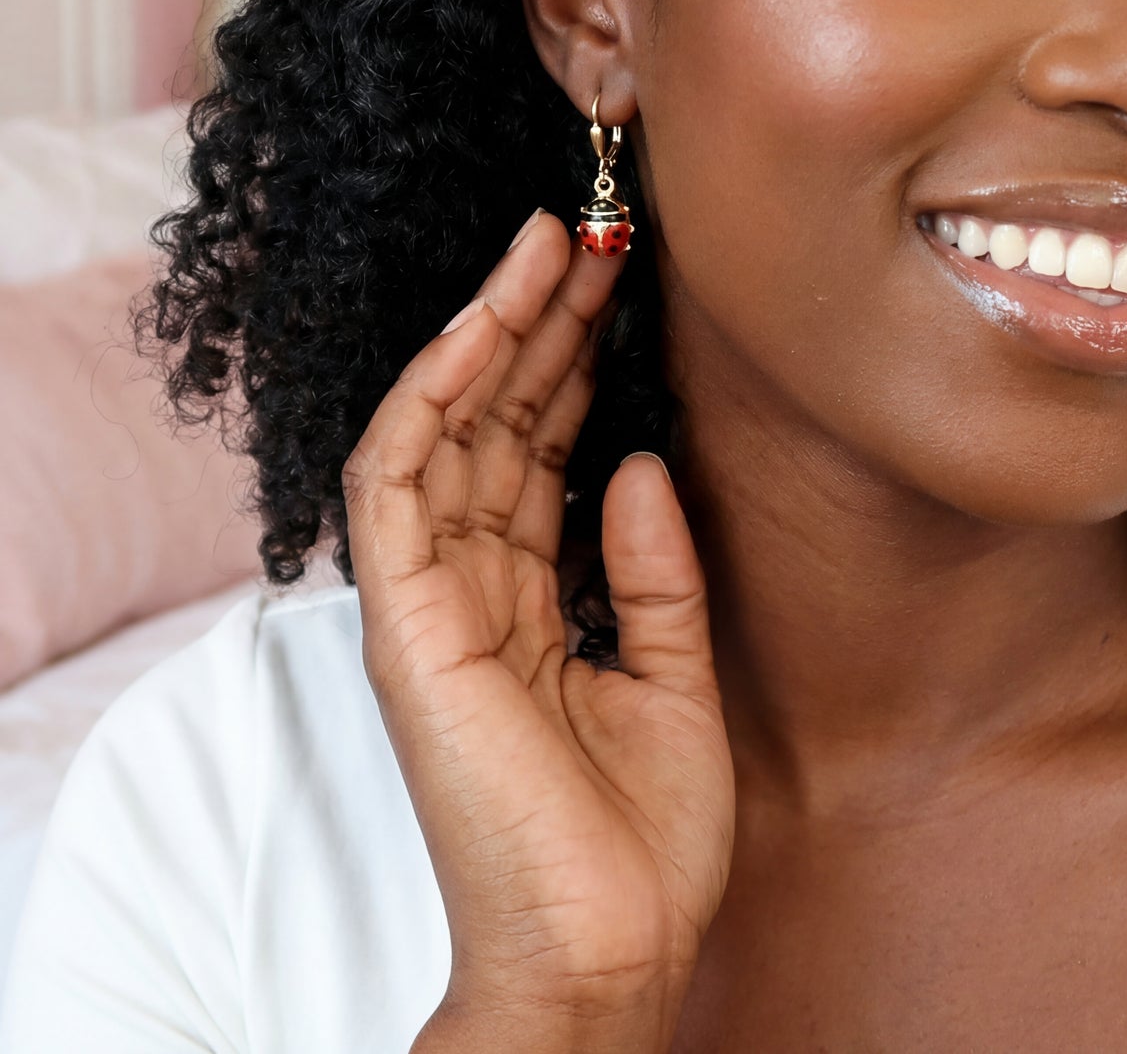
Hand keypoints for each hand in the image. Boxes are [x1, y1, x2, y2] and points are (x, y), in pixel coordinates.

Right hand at [341, 212, 733, 1050]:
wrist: (611, 948)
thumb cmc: (640, 836)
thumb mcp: (675, 673)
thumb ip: (654, 568)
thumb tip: (638, 458)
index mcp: (525, 601)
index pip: (538, 450)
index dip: (574, 361)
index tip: (618, 279)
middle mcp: (469, 590)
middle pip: (495, 423)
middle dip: (543, 321)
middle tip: (595, 230)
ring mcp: (431, 605)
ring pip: (445, 430)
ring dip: (493, 330)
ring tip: (553, 243)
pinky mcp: (408, 626)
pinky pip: (399, 486)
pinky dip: (431, 398)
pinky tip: (481, 327)